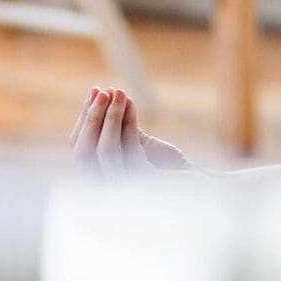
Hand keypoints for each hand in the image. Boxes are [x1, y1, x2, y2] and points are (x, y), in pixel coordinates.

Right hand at [69, 86, 192, 178]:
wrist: (200, 183)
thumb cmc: (168, 166)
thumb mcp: (139, 144)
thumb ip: (120, 129)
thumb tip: (107, 93)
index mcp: (100, 179)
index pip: (80, 149)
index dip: (84, 119)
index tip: (95, 91)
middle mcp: (106, 189)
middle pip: (83, 153)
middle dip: (91, 117)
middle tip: (102, 90)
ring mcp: (124, 189)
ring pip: (104, 150)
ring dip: (109, 116)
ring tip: (119, 92)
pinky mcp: (143, 183)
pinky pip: (129, 148)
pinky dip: (128, 122)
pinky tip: (131, 103)